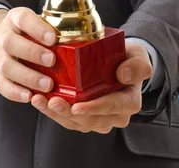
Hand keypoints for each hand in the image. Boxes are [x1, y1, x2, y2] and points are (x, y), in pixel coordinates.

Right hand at [0, 7, 56, 102]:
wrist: (0, 37)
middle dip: (32, 53)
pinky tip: (29, 96)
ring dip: (27, 77)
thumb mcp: (36, 22)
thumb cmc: (26, 31)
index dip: (37, 28)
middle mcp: (2, 35)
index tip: (53, 39)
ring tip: (47, 85)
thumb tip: (76, 43)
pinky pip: (0, 84)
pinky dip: (14, 92)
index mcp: (15, 18)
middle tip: (52, 61)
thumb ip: (50, 29)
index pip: (23, 19)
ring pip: (6, 66)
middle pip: (10, 43)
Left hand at [31, 41, 151, 132]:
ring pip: (76, 123)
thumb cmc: (128, 58)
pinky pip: (68, 119)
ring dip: (56, 113)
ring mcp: (99, 119)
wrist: (120, 62)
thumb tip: (123, 75)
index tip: (77, 106)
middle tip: (52, 101)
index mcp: (129, 102)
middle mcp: (115, 115)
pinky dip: (53, 112)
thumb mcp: (139, 55)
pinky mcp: (85, 118)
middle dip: (69, 112)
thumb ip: (138, 65)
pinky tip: (40, 100)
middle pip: (90, 119)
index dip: (94, 109)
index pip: (112, 108)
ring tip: (40, 100)